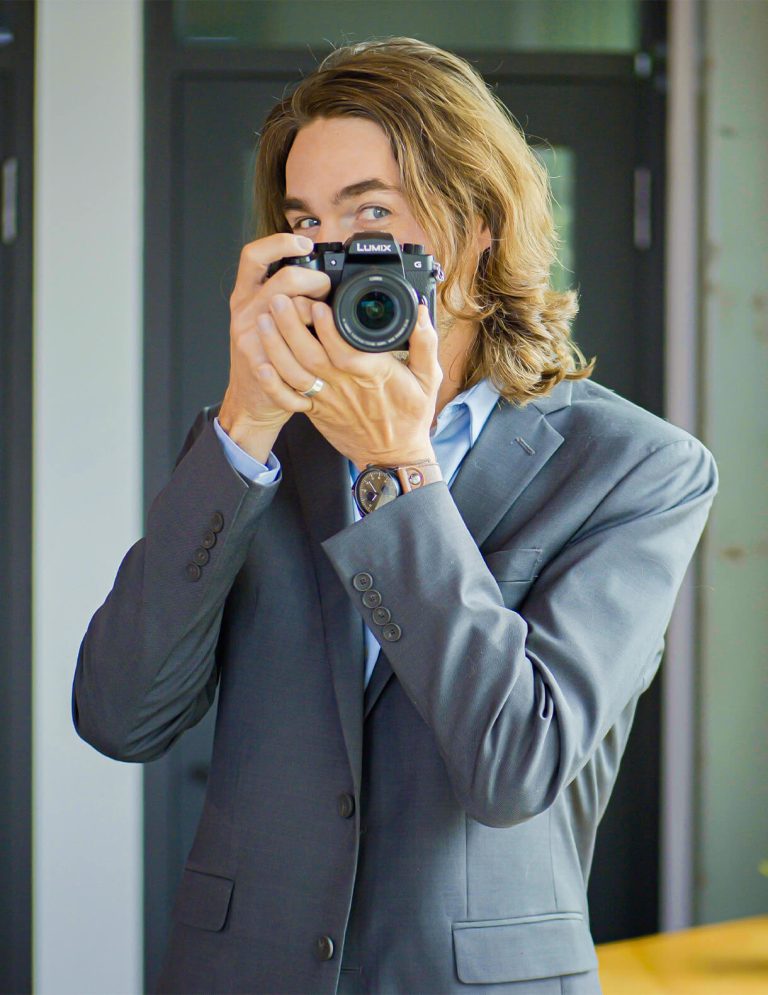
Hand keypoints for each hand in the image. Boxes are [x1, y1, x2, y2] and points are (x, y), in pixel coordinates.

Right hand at [218, 234, 331, 461]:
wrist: (250, 401)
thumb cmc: (266, 358)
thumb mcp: (268, 319)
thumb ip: (286, 297)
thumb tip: (323, 279)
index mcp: (246, 296)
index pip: (253, 255)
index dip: (279, 243)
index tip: (303, 243)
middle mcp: (245, 311)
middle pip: (283, 280)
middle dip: (314, 282)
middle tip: (325, 294)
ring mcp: (250, 337)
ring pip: (290, 310)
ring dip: (316, 315)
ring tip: (324, 326)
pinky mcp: (259, 361)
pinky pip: (294, 346)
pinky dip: (313, 348)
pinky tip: (321, 352)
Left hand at [254, 293, 441, 468]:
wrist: (393, 456)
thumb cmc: (410, 417)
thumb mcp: (428, 379)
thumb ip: (425, 344)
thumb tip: (420, 312)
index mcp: (373, 375)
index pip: (346, 351)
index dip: (328, 329)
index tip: (318, 305)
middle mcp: (345, 386)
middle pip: (311, 356)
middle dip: (291, 326)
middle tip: (278, 299)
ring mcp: (327, 400)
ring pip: (295, 373)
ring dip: (275, 347)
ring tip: (264, 320)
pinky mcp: (316, 411)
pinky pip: (289, 399)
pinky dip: (272, 384)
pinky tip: (260, 364)